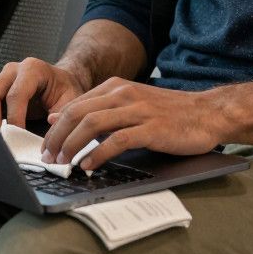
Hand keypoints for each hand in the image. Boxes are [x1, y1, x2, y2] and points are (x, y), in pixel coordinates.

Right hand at [0, 58, 89, 127]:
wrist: (61, 82)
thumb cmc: (65, 90)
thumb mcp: (72, 99)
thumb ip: (63, 112)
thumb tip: (51, 122)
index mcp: (32, 69)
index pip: (16, 95)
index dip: (15, 118)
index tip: (18, 136)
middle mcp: (13, 71)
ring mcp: (1, 79)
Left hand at [40, 78, 222, 170]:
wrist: (208, 113)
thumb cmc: (169, 112)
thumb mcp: (130, 103)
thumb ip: (99, 109)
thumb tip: (61, 118)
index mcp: (116, 87)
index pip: (75, 106)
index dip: (56, 127)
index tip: (45, 146)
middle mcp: (123, 94)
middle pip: (78, 114)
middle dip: (58, 137)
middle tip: (48, 157)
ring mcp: (137, 110)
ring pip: (92, 125)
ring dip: (73, 146)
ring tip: (63, 162)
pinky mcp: (151, 128)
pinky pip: (117, 140)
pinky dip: (98, 154)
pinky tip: (89, 166)